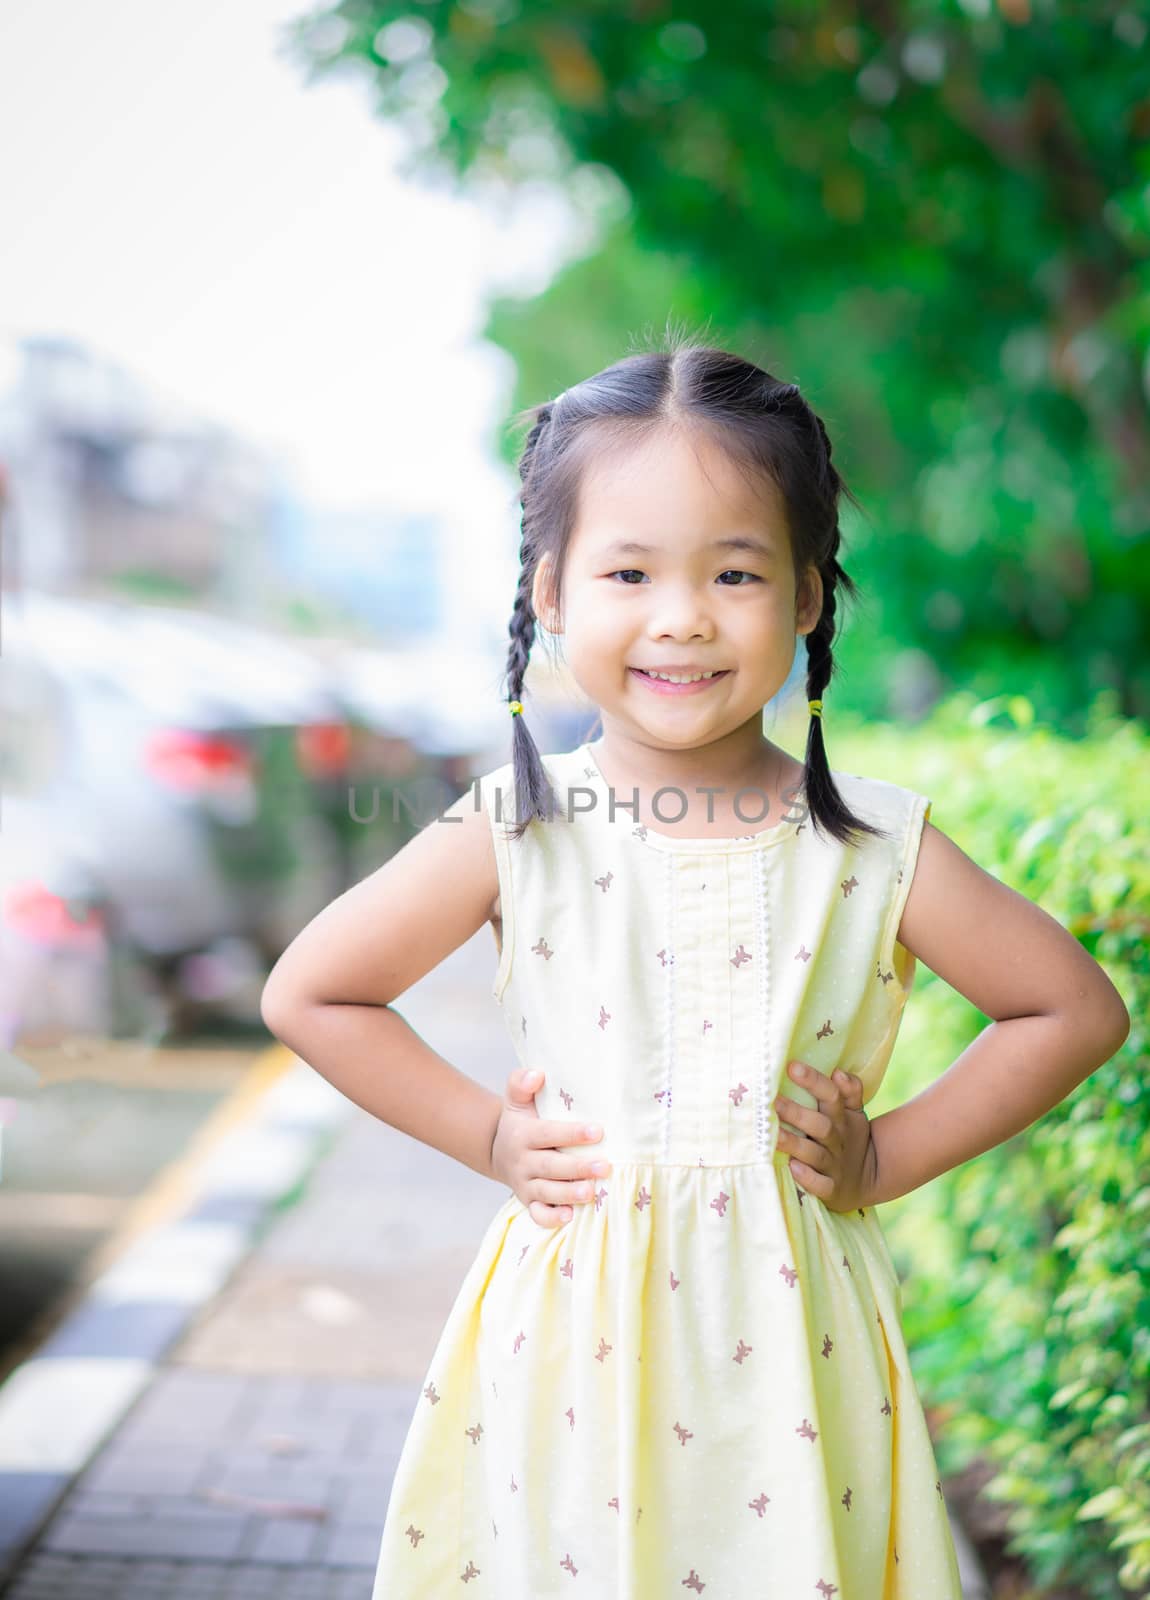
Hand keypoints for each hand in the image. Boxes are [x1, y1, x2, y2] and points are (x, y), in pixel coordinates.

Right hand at [489, 1067, 611, 1227]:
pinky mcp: (528, 1202)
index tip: (598, 1131)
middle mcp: (523, 1161)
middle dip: (578, 1168)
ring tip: (591, 1192)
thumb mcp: (516, 1101)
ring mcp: (525, 1184)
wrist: (498, 1152)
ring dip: (569, 1194)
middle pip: (550, 1167)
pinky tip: (570, 1216)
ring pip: (546, 1192)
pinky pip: (537, 1215)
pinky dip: (551, 1218)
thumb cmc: (519, 1122)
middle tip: (605, 1167)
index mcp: (523, 1135)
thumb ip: (521, 1083)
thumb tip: (537, 1074)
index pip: (548, 1134)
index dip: (572, 1134)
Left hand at [774, 1060, 877, 1211]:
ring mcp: (834, 1166)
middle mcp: (837, 1141)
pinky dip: (808, 1178)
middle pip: (820, 1125)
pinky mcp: (832, 1190)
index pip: (831, 1096)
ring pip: (814, 1154)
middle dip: (797, 1113)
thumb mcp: (854, 1114)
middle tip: (773, 1100)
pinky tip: (793, 1168)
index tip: (791, 1066)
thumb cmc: (849, 1138)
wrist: (868, 1179)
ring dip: (794, 1144)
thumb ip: (849, 1092)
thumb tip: (839, 1072)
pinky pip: (821, 1186)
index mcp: (841, 1118)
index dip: (814, 1081)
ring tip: (774, 1135)